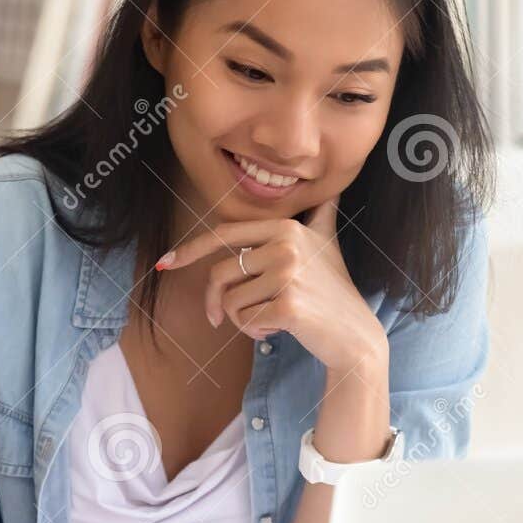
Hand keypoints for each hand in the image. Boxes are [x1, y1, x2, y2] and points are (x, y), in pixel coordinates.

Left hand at [155, 197, 386, 372]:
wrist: (356, 334)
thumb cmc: (334, 290)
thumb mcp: (327, 244)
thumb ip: (321, 214)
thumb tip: (333, 188)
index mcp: (286, 227)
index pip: (224, 234)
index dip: (190, 250)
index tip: (166, 263)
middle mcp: (287, 245)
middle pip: (220, 273)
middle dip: (215, 302)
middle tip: (219, 319)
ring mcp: (289, 275)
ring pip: (230, 301)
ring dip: (241, 320)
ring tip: (269, 319)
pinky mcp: (288, 306)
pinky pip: (244, 321)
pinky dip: (254, 332)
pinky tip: (279, 329)